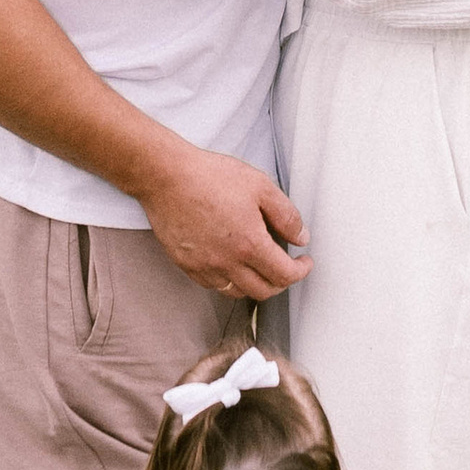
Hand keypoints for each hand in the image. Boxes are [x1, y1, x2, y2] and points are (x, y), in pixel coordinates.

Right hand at [141, 146, 309, 299]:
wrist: (166, 177)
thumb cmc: (208, 177)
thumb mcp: (260, 186)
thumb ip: (286, 215)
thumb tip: (300, 237)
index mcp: (249, 244)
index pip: (284, 275)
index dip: (300, 271)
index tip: (303, 263)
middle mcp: (227, 262)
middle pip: (263, 291)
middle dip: (281, 282)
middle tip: (286, 267)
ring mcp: (204, 267)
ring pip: (237, 292)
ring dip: (255, 284)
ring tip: (260, 267)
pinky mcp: (186, 265)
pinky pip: (213, 285)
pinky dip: (228, 281)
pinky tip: (231, 264)